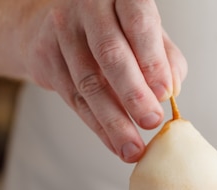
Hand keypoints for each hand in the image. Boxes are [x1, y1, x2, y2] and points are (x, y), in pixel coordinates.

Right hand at [20, 0, 186, 161]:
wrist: (46, 26)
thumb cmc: (109, 29)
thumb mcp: (142, 33)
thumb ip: (164, 57)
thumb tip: (172, 88)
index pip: (138, 23)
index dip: (152, 60)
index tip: (164, 94)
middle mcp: (88, 6)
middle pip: (110, 53)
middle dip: (133, 93)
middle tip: (151, 121)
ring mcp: (62, 30)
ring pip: (89, 82)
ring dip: (114, 121)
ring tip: (134, 148)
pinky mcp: (45, 57)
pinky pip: (74, 99)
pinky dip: (98, 126)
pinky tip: (114, 143)